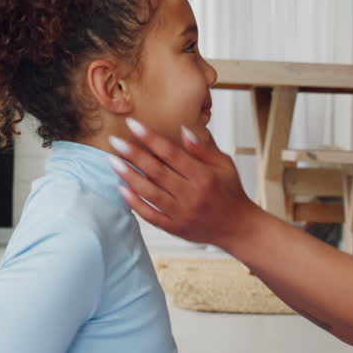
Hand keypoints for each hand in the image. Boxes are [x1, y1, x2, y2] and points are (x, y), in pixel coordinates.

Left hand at [107, 118, 258, 246]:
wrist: (239, 228)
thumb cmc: (232, 192)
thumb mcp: (224, 165)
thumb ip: (203, 148)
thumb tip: (182, 129)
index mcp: (204, 176)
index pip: (172, 153)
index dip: (151, 138)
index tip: (133, 125)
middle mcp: (191, 195)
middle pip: (157, 171)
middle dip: (134, 155)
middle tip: (115, 141)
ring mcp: (182, 213)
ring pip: (150, 192)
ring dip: (129, 176)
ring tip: (113, 162)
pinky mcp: (175, 228)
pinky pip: (151, 215)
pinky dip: (135, 203)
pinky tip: (122, 190)